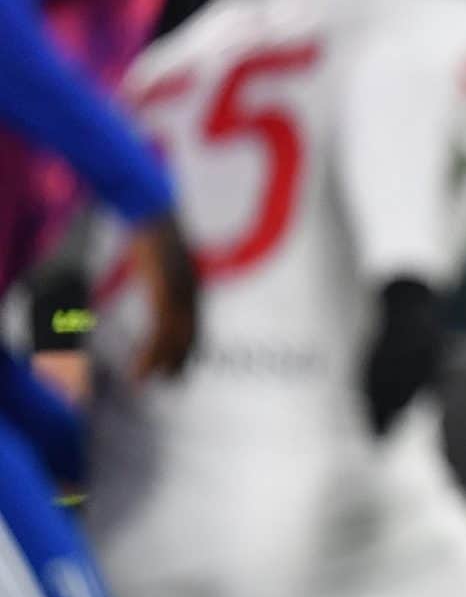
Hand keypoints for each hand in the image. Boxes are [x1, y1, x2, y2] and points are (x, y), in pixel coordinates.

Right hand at [129, 215, 197, 379]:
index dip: (188, 350)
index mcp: (192, 287)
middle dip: (179, 361)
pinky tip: (140, 364)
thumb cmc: (152, 234)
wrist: (150, 213)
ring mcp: (181, 293)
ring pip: (174, 339)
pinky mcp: (166, 291)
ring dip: (159, 362)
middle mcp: (192, 293)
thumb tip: (161, 288)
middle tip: (169, 383)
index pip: (195, 327)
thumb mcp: (161, 262)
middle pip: (189, 337)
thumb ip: (164, 278)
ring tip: (142, 380)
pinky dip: (152, 352)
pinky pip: (161, 330)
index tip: (179, 369)